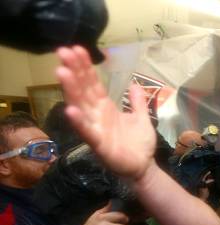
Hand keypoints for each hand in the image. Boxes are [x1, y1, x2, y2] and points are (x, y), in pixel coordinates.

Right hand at [55, 46, 156, 181]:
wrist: (145, 168)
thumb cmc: (139, 145)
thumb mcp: (142, 118)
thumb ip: (137, 102)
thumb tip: (135, 84)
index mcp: (105, 107)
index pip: (92, 83)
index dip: (85, 67)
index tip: (76, 49)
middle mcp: (96, 115)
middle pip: (83, 89)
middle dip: (73, 71)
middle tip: (62, 51)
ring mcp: (96, 129)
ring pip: (81, 106)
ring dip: (71, 90)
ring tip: (61, 72)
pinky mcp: (99, 145)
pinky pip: (87, 132)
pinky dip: (79, 122)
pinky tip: (71, 110)